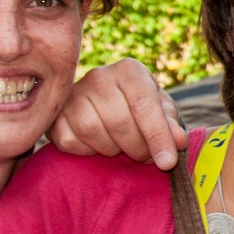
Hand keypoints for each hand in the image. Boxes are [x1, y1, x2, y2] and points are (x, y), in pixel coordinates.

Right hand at [48, 58, 184, 168]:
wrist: (104, 104)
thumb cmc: (139, 106)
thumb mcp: (160, 110)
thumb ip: (170, 124)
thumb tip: (177, 140)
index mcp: (129, 71)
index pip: (144, 105)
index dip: (157, 137)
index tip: (167, 163)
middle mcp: (98, 76)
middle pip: (119, 122)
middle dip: (137, 148)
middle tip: (145, 156)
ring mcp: (72, 94)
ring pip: (93, 131)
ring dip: (112, 149)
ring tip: (121, 146)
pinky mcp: (55, 114)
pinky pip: (71, 142)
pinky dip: (88, 151)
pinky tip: (98, 145)